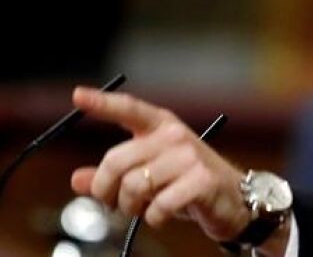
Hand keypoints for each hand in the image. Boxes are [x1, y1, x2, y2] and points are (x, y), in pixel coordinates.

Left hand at [69, 87, 249, 240]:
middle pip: (117, 160)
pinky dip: (154, 218)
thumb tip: (77, 179)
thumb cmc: (188, 184)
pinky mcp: (201, 181)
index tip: (77, 95)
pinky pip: (159, 205)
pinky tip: (161, 215)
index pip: (128, 109)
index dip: (102, 103)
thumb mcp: (149, 175)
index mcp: (160, 126)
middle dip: (107, 190)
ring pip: (135, 185)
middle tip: (112, 204)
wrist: (234, 201)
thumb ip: (113, 176)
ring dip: (131, 207)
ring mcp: (189, 157)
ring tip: (141, 210)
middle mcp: (173, 135)